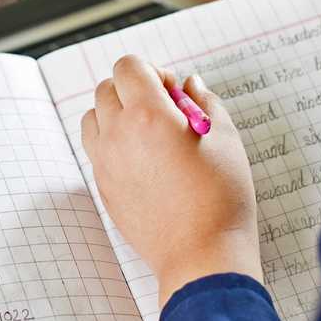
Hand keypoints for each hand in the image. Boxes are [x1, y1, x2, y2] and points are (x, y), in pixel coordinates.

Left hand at [80, 55, 261, 307]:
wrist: (202, 254)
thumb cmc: (220, 196)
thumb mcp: (226, 138)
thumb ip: (205, 101)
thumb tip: (189, 84)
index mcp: (148, 115)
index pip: (128, 66)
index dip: (151, 70)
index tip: (171, 90)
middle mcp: (118, 135)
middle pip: (106, 88)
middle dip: (133, 89)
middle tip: (164, 110)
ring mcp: (105, 163)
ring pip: (93, 117)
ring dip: (116, 113)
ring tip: (148, 133)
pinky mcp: (103, 188)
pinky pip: (96, 149)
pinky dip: (112, 142)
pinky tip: (144, 160)